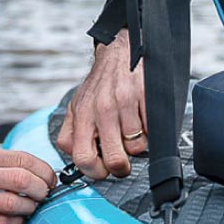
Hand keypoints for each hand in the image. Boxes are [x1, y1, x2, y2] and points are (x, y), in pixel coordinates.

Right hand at [0, 145, 56, 223]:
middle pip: (20, 180)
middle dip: (41, 189)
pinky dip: (15, 222)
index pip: (21, 159)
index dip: (43, 170)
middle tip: (46, 194)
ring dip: (30, 208)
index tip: (50, 178)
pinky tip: (18, 219)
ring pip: (11, 204)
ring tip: (33, 208)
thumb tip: (34, 170)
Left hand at [56, 29, 146, 179]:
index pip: (83, 158)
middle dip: (121, 167)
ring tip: (132, 130)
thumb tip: (75, 162)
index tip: (103, 170)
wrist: (120, 51)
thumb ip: (71, 134)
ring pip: (137, 147)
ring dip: (138, 143)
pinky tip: (141, 117)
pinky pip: (152, 130)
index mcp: (82, 115)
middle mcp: (101, 109)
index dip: (95, 172)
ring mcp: (124, 102)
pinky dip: (149, 129)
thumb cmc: (101, 84)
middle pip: (114, 160)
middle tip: (124, 161)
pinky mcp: (144, 96)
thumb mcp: (77, 106)